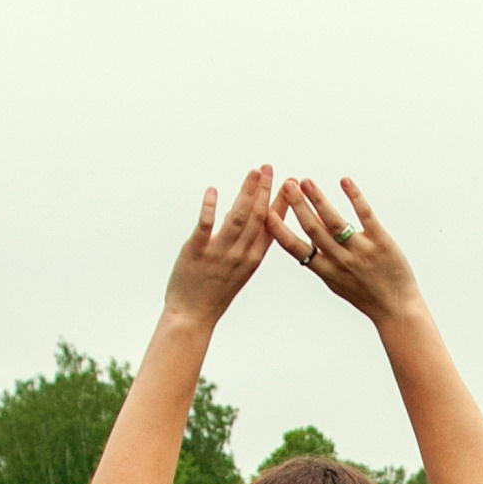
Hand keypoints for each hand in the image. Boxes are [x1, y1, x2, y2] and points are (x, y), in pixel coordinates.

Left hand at [161, 167, 277, 329]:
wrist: (193, 316)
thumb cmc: (214, 294)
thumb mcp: (239, 271)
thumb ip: (244, 245)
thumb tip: (243, 217)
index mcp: (252, 258)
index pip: (271, 226)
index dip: (281, 204)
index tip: (290, 185)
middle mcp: (240, 254)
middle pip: (257, 217)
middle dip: (264, 190)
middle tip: (269, 167)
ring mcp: (219, 252)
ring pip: (237, 217)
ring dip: (246, 192)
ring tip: (253, 172)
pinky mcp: (196, 251)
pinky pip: (205, 226)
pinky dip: (209, 207)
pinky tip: (213, 190)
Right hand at [271, 175, 421, 329]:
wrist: (396, 309)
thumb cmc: (365, 294)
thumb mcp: (337, 281)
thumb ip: (322, 257)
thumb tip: (308, 228)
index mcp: (325, 271)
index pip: (296, 248)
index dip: (279, 230)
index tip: (265, 212)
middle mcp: (340, 260)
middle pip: (313, 229)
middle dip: (298, 205)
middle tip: (287, 184)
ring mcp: (360, 251)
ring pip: (335, 221)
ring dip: (318, 199)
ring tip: (306, 181)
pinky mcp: (381, 242)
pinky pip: (365, 215)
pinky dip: (354, 197)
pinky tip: (345, 181)